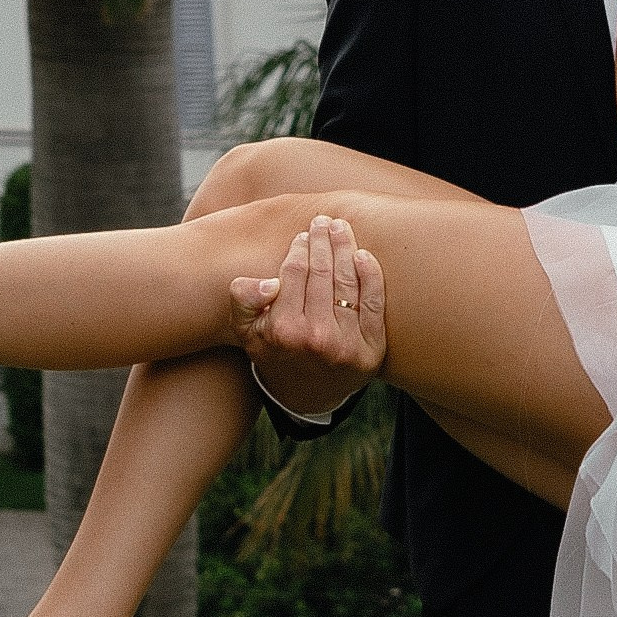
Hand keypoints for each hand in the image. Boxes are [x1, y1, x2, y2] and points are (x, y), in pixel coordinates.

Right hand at [228, 214, 388, 413]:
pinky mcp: (371, 350)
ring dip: (346, 249)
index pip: (296, 272)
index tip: (304, 234)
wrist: (306, 396)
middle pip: (323, 273)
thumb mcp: (246, 331)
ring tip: (341, 228)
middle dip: (324, 241)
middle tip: (324, 221)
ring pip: (348, 283)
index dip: (301, 247)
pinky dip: (371, 276)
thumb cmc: (275, 352)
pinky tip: (363, 255)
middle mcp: (317, 338)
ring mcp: (347, 345)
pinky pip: (373, 304)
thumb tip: (269, 281)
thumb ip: (243, 301)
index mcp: (284, 330)